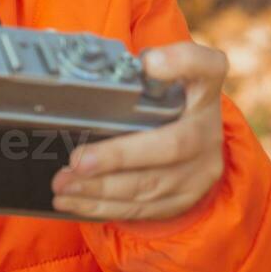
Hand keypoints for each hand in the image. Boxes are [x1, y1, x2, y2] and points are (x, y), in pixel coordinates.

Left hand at [51, 41, 227, 222]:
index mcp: (203, 91)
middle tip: (77, 162)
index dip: (180, 63)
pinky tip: (73, 201)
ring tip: (64, 184)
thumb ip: (150, 66)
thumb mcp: (169, 76)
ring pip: (150, 185)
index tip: (150, 63)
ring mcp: (199, 172)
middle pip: (171, 146)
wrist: (198, 147)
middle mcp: (206, 132)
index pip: (206, 67)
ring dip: (100, 188)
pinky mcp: (182, 200)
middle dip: (118, 156)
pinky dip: (103, 207)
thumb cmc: (172, 103)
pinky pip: (141, 208)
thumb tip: (140, 65)